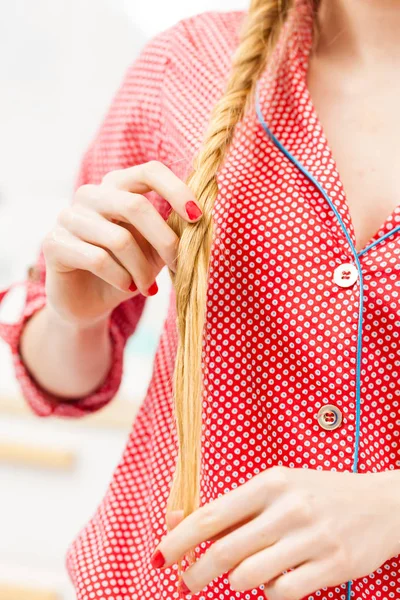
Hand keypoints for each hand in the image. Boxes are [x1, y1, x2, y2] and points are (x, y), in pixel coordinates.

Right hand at [42, 161, 201, 324]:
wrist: (89, 303)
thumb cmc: (126, 270)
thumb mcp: (155, 250)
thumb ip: (171, 231)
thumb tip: (198, 218)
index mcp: (117, 186)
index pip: (149, 171)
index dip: (176, 190)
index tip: (197, 216)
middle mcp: (90, 195)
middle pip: (136, 205)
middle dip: (164, 241)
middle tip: (177, 266)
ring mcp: (68, 216)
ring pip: (120, 239)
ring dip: (141, 269)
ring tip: (148, 287)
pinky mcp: (54, 243)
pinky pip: (97, 259)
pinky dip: (120, 277)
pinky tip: (126, 286)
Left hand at [154, 467, 399, 598]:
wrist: (381, 503)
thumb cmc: (318, 494)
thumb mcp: (278, 486)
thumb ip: (236, 507)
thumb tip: (181, 521)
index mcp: (270, 482)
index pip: (211, 515)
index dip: (179, 539)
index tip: (161, 554)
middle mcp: (289, 507)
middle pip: (224, 551)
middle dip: (195, 572)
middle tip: (187, 580)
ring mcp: (312, 537)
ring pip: (249, 576)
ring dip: (236, 582)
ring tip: (241, 575)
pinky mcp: (333, 565)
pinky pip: (282, 591)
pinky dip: (270, 591)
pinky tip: (277, 578)